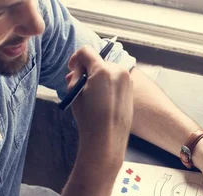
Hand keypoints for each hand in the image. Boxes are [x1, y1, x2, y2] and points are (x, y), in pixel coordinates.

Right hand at [66, 46, 132, 162]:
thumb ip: (76, 75)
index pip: (86, 51)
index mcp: (102, 70)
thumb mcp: (75, 92)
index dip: (75, 58)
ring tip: (89, 93)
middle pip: (98, 61)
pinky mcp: (131, 89)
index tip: (72, 68)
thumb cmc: (89, 117)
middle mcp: (118, 70)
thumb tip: (78, 70)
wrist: (107, 138)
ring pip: (107, 69)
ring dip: (97, 76)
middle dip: (87, 69)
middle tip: (78, 83)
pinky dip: (107, 83)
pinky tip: (101, 98)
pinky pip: (116, 79)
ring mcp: (127, 79)